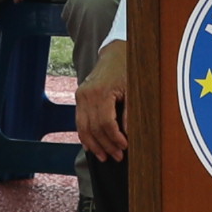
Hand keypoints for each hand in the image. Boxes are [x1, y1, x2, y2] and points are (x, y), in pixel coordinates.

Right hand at [75, 44, 129, 160]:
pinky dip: (84, 136)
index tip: (125, 147)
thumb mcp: (133, 89)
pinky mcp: (79, 98)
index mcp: (101, 92)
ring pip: (83, 128)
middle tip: (118, 157)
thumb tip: (129, 134)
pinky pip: (79, 121)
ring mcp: (81, 96)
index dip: (115, 138)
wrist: (115, 53)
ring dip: (94, 145)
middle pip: (94, 128)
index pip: (105, 123)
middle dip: (106, 145)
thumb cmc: (126, 69)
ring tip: (104, 157)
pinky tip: (91, 147)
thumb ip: (130, 112)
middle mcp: (87, 95)